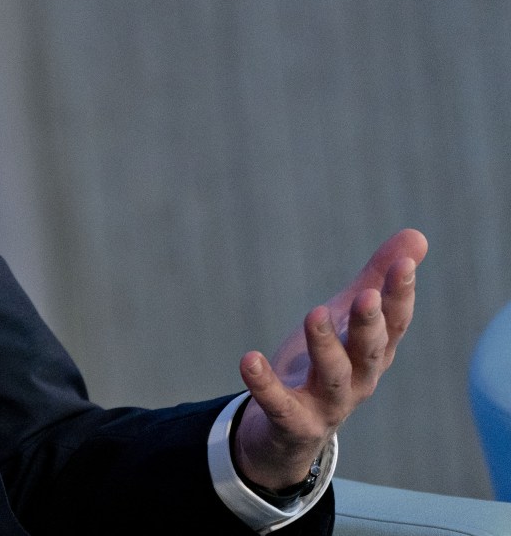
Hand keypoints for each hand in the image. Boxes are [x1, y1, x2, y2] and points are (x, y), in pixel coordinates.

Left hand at [233, 228, 427, 490]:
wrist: (292, 430)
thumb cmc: (326, 364)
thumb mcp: (348, 320)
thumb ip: (376, 279)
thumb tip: (417, 236)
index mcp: (374, 353)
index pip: (395, 324)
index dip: (401, 296)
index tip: (404, 264)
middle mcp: (359, 379)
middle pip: (370, 351)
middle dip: (369, 324)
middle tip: (366, 296)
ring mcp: (327, 403)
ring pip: (332, 376)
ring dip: (325, 346)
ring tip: (314, 314)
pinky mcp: (293, 421)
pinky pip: (279, 403)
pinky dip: (265, 384)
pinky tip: (249, 359)